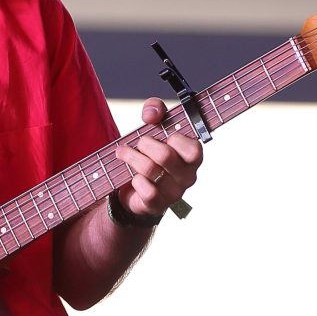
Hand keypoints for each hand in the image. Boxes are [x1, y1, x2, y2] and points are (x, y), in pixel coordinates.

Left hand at [113, 98, 202, 223]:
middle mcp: (188, 177)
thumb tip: (151, 114)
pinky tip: (133, 177)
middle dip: (144, 144)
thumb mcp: (154, 125)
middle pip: (165, 156)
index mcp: (192, 157)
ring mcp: (174, 193)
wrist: (135, 185)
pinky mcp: (157, 205)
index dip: (174, 139)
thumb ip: (155, 109)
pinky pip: (147, 191)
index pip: (193, 149)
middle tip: (138, 143)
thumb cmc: (150, 152)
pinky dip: (135, 180)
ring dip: (131, 157)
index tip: (164, 136)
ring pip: (150, 170)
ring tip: (123, 153)